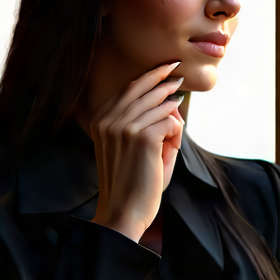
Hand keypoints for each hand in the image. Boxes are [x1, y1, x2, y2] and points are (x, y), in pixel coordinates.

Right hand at [88, 62, 185, 242]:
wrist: (123, 212)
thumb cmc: (130, 184)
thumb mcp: (130, 148)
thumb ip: (146, 124)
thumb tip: (171, 103)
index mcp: (100, 121)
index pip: (128, 89)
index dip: (150, 76)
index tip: (166, 67)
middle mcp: (109, 120)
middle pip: (144, 89)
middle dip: (165, 81)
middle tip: (179, 77)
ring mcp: (124, 127)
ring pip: (161, 105)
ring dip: (173, 120)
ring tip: (171, 138)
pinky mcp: (142, 137)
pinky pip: (171, 122)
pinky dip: (176, 134)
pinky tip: (169, 149)